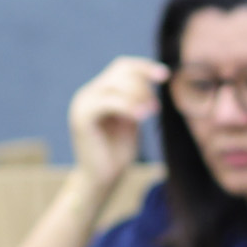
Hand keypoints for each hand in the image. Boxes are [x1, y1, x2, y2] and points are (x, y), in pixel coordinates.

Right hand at [66, 56, 165, 190]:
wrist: (101, 180)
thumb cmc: (117, 153)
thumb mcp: (131, 120)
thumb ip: (136, 100)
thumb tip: (150, 80)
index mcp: (98, 92)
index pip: (122, 67)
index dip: (144, 67)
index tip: (165, 75)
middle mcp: (88, 94)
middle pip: (120, 72)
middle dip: (143, 85)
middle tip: (155, 109)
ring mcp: (82, 104)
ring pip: (115, 84)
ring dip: (138, 95)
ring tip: (151, 113)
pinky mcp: (81, 118)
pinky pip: (108, 101)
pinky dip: (128, 106)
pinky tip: (141, 117)